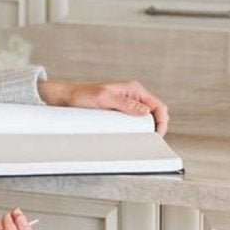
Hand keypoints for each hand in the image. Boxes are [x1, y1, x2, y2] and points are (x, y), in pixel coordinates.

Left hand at [39, 76, 169, 135]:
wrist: (67, 98)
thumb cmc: (83, 95)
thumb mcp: (105, 98)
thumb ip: (125, 103)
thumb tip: (146, 112)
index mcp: (134, 89)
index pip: (157, 105)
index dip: (162, 121)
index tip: (157, 134)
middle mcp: (133, 96)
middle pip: (154, 113)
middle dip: (157, 126)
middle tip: (151, 140)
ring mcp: (127, 105)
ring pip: (145, 119)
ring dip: (148, 129)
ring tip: (144, 139)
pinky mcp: (119, 113)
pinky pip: (134, 123)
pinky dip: (137, 130)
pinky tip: (134, 137)